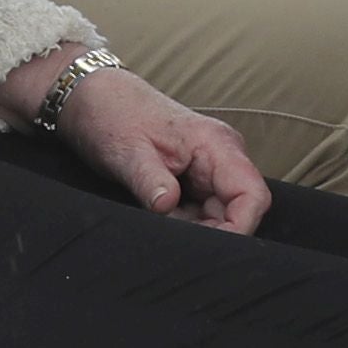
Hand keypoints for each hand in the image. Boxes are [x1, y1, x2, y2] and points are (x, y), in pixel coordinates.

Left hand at [46, 62, 269, 231]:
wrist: (94, 97)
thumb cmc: (112, 115)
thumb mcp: (127, 152)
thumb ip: (149, 180)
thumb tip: (166, 207)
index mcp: (216, 144)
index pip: (252, 196)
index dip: (239, 229)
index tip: (208, 250)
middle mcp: (222, 156)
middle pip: (238, 211)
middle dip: (209, 233)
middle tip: (169, 237)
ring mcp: (210, 168)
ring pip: (219, 216)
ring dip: (193, 229)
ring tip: (156, 219)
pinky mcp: (195, 179)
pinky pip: (202, 212)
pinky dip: (183, 223)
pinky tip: (157, 216)